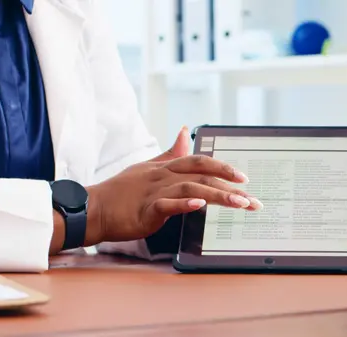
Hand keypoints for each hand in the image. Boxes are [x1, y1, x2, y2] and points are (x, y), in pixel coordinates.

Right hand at [87, 127, 262, 243]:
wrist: (93, 208)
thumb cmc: (122, 190)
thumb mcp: (149, 166)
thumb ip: (171, 152)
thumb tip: (186, 131)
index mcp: (166, 167)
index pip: (200, 161)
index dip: (223, 166)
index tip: (244, 178)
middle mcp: (163, 176)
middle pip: (202, 175)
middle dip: (231, 185)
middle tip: (253, 198)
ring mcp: (154, 191)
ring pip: (191, 188)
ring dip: (218, 195)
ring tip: (240, 203)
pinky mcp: (145, 209)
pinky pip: (167, 205)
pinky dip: (185, 204)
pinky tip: (201, 206)